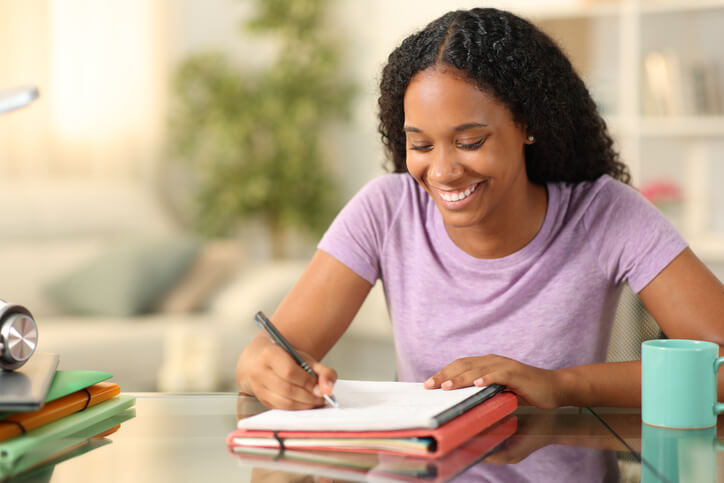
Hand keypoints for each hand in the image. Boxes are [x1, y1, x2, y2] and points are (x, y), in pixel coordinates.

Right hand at [237, 337, 336, 409]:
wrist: (262, 359)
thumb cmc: (285, 357)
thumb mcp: (305, 358)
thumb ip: (323, 371)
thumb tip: (328, 389)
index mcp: (269, 354)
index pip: (289, 372)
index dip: (306, 381)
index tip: (319, 386)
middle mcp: (259, 371)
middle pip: (287, 389)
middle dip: (308, 396)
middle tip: (321, 397)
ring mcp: (258, 388)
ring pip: (284, 402)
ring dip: (304, 405)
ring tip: (316, 401)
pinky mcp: (262, 400)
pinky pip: (281, 409)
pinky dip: (297, 409)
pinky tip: (306, 404)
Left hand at [423, 355, 563, 409]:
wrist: (555, 388)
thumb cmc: (526, 391)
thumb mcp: (499, 392)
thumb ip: (482, 393)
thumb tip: (462, 403)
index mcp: (487, 364)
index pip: (459, 366)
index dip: (443, 373)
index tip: (428, 384)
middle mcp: (493, 361)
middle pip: (463, 365)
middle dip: (445, 375)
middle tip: (429, 386)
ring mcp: (505, 366)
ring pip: (478, 369)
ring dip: (461, 378)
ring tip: (446, 386)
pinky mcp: (517, 373)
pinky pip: (499, 374)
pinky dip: (487, 378)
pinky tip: (477, 384)